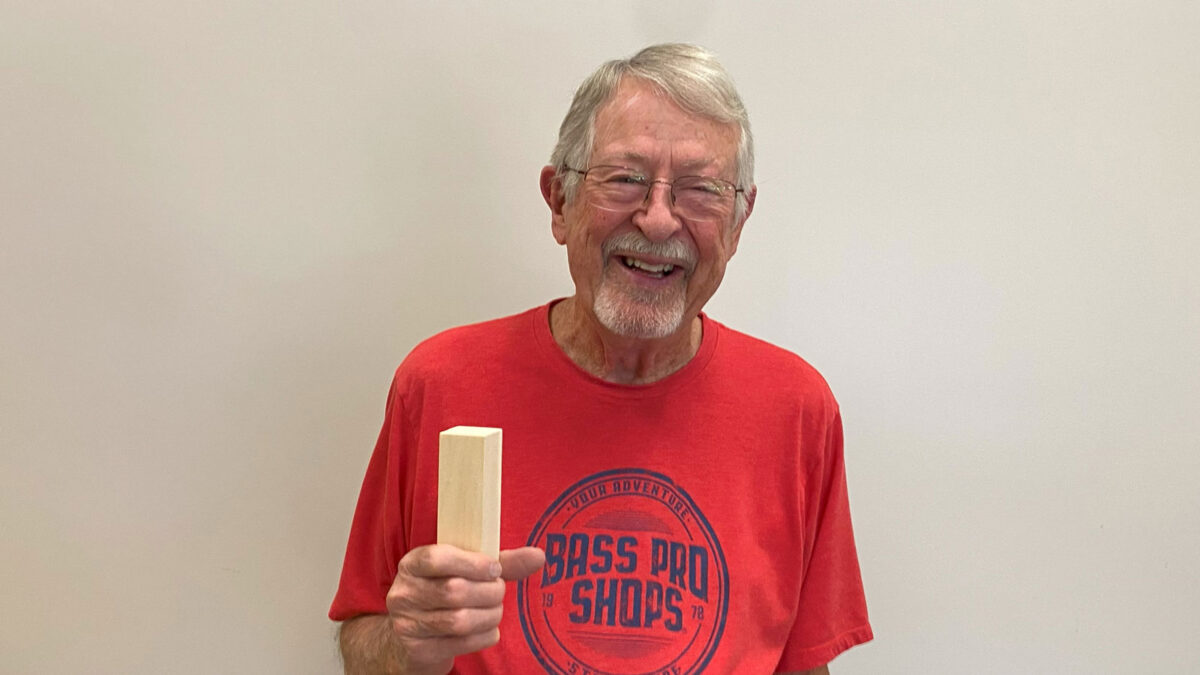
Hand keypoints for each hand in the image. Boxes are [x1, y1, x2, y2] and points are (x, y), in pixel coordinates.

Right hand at [384, 544, 544, 673]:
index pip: (437, 558)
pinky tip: (489, 629)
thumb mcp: (464, 571)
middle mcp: (403, 593)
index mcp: (412, 564)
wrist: (411, 637)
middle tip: (499, 591)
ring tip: (496, 610)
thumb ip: (500, 562)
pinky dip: (484, 635)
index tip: (494, 569)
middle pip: (454, 591)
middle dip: (488, 592)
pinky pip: (461, 644)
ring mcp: (407, 624)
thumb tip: (538, 556)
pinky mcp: (418, 650)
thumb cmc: (445, 594)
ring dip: (489, 615)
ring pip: (459, 620)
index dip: (472, 564)